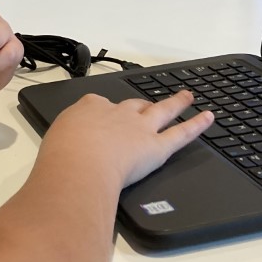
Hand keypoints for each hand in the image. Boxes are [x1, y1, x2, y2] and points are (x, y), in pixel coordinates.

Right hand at [43, 89, 212, 188]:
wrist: (79, 164)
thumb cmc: (60, 157)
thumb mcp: (53, 143)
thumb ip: (63, 146)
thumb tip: (60, 158)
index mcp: (88, 108)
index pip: (98, 105)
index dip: (103, 112)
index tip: (101, 118)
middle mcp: (116, 113)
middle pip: (132, 105)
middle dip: (141, 104)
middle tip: (147, 102)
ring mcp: (139, 127)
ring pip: (161, 111)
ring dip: (176, 102)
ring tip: (186, 96)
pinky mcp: (156, 146)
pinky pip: (180, 134)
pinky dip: (196, 125)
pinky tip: (208, 117)